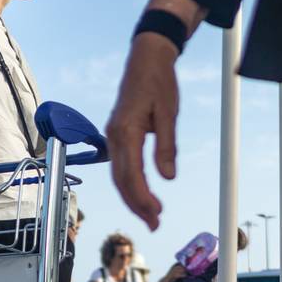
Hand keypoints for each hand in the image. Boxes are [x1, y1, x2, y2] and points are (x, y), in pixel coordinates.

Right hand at [107, 33, 180, 229]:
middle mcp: (114, 136)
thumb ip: (166, 146)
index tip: (156, 215)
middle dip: (137, 205)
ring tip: (151, 215)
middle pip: (121, 181)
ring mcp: (112, 135)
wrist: (147, 57)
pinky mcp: (117, 134)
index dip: (142, 199)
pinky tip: (141, 194)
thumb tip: (168, 178)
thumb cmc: (159, 81)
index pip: (131, 175)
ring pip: (118, 176)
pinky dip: (130, 183)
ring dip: (133, 198)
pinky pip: (119, 165)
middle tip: (155, 224)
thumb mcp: (169, 113)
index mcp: (126, 131)